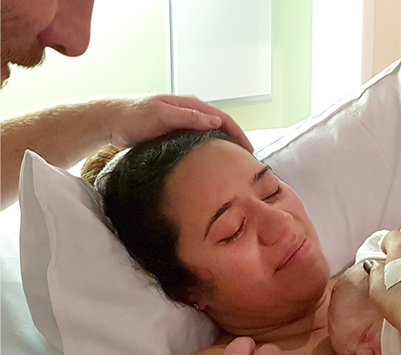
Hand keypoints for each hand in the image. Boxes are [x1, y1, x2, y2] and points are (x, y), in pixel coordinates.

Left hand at [97, 94, 252, 151]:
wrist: (109, 121)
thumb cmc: (133, 117)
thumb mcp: (163, 115)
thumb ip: (189, 117)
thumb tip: (217, 122)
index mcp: (190, 105)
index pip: (223, 118)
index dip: (239, 134)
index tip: (249, 152)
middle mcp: (189, 112)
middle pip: (220, 126)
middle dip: (235, 140)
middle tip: (246, 160)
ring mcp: (181, 122)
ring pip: (209, 133)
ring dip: (223, 145)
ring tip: (232, 162)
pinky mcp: (173, 132)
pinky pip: (197, 140)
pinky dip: (208, 149)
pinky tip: (209, 161)